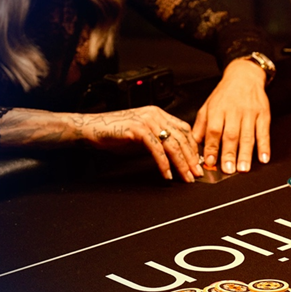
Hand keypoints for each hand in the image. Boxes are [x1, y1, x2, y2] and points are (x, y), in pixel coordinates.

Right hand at [76, 107, 201, 181]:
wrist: (91, 129)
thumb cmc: (116, 134)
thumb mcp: (143, 137)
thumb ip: (160, 142)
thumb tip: (177, 157)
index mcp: (159, 114)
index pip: (185, 130)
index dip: (194, 148)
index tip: (199, 163)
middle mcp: (155, 115)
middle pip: (182, 138)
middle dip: (192, 158)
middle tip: (197, 173)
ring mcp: (147, 121)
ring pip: (172, 145)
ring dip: (182, 163)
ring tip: (187, 177)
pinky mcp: (138, 130)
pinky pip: (157, 149)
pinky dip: (164, 164)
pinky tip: (167, 174)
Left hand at [193, 58, 270, 173]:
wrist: (244, 76)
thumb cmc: (225, 94)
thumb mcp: (208, 106)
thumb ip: (201, 126)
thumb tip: (195, 144)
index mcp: (218, 110)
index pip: (214, 130)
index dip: (212, 147)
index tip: (210, 162)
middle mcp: (234, 111)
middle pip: (231, 135)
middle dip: (229, 154)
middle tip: (228, 169)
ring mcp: (250, 113)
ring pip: (248, 136)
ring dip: (245, 154)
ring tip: (243, 168)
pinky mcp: (263, 114)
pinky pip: (264, 132)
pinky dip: (265, 146)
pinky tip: (263, 158)